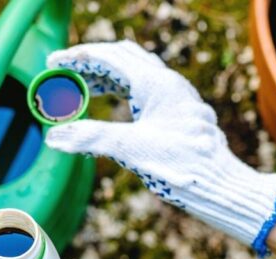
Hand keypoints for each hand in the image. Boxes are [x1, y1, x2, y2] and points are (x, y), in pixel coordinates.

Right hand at [45, 40, 275, 256]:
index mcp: (157, 83)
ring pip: (136, 74)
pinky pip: (147, 91)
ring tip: (81, 90)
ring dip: (106, 78)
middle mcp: (169, 84)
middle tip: (64, 73)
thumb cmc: (183, 166)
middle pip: (123, 58)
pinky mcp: (181, 114)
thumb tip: (54, 137)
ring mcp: (177, 98)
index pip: (109, 57)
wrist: (222, 185)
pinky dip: (123, 92)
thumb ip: (91, 138)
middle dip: (90, 63)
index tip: (53, 62)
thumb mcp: (131, 149)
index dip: (77, 57)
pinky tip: (114, 109)